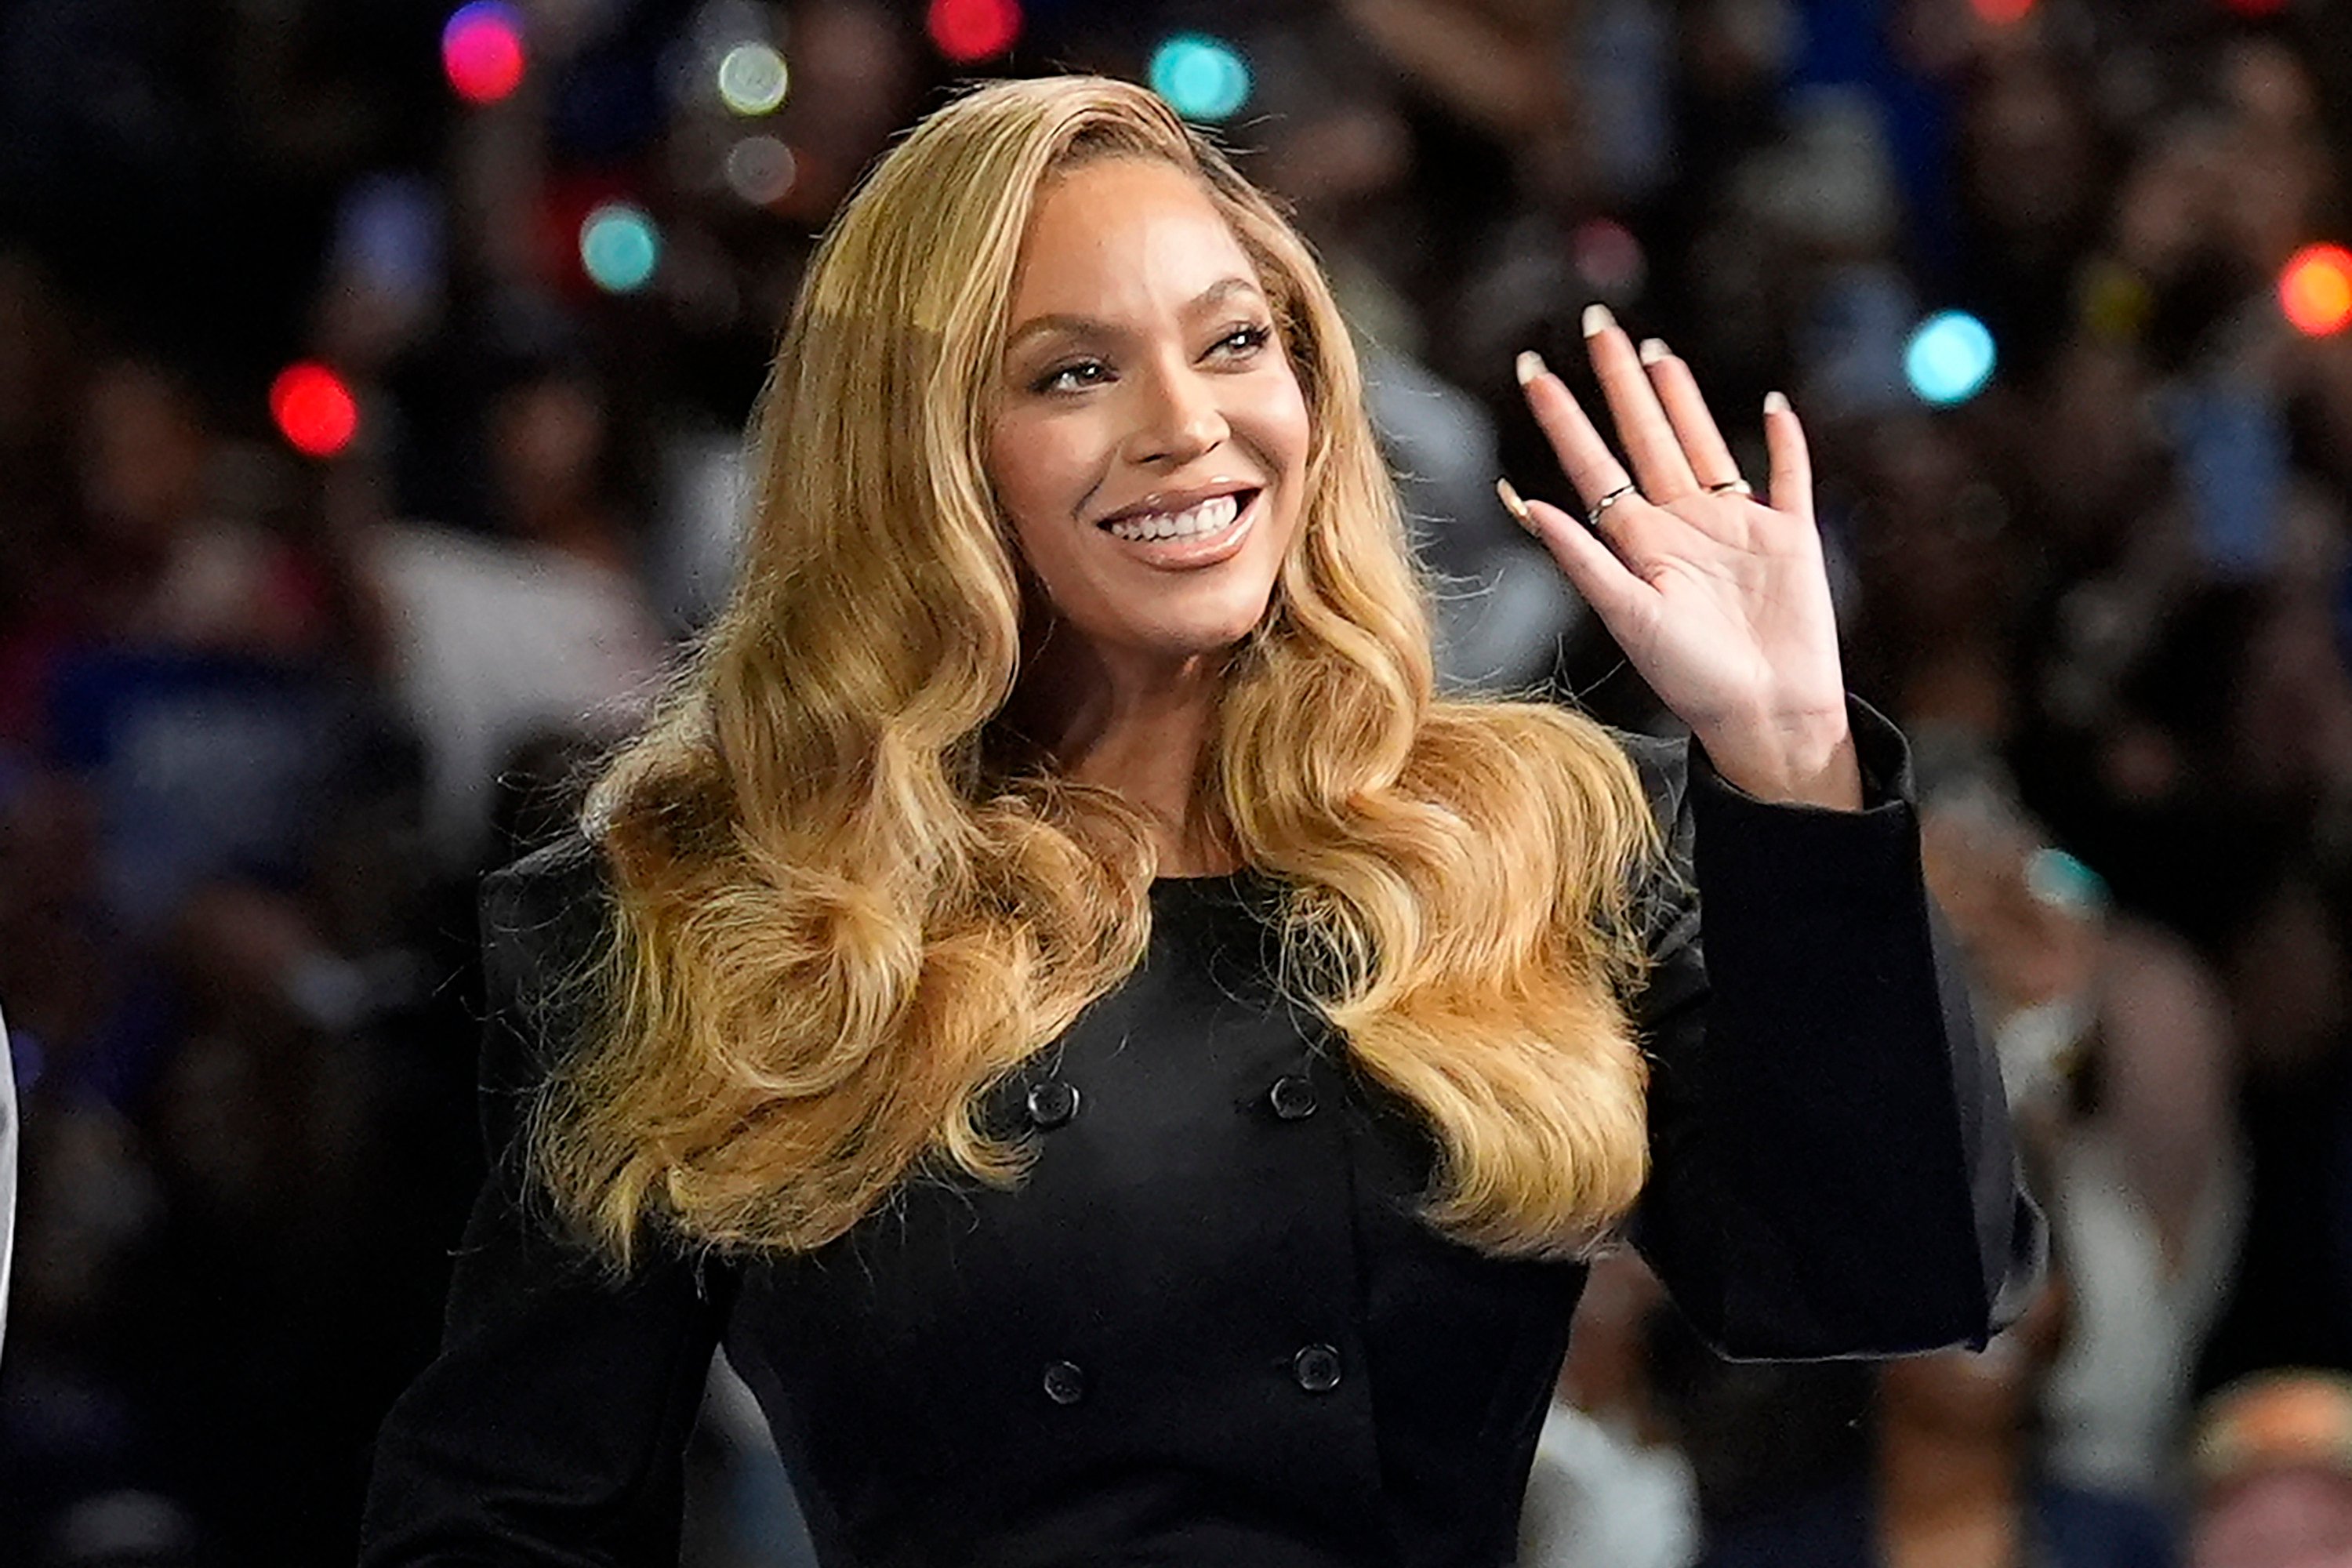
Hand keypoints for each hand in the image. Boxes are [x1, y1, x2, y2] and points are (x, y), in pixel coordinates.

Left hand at [1501, 306, 1861, 809]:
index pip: (1593, 465)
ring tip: (1657, 352)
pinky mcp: (1791, 537)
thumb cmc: (1691, 679)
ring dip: (1683, 398)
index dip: (1564, 416)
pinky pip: (1789, 477)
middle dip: (1620, 381)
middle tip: (1595, 322)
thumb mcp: (1628, 617)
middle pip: (1645, 436)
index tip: (1531, 369)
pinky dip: (1785, 441)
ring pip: (1704, 443)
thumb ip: (1582, 559)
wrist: (1766, 715)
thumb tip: (1526, 502)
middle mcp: (1682, 525)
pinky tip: (1773, 405)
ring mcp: (1737, 527)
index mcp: (1639, 543)